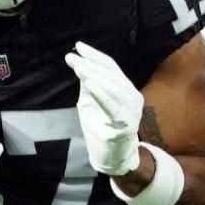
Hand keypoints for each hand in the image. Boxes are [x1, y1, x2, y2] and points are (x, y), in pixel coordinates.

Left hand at [66, 40, 142, 175]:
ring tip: (78, 68)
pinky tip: (89, 84)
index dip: (95, 56)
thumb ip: (89, 85)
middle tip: (72, 57)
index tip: (78, 47)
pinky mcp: (125, 125)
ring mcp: (131, 111)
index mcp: (126, 89)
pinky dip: (101, 94)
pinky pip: (113, 107)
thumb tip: (81, 65)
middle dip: (90, 64)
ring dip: (94, 75)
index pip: (112, 67)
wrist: (112, 158)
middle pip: (111, 75)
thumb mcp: (92, 102)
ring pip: (113, 87)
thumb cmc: (102, 128)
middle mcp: (133, 97)